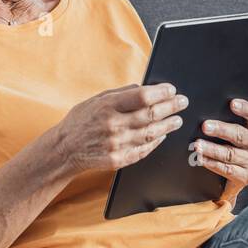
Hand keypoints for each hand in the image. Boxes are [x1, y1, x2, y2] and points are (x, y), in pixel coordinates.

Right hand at [56, 83, 187, 174]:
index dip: (161, 93)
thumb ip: (121, 93)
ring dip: (168, 125)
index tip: (172, 90)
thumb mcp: (97, 99)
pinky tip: (163, 135)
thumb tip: (145, 87)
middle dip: (171, 107)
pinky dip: (156, 142)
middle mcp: (113, 125)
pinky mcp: (119, 159)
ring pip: (151, 133)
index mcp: (108, 106)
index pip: (142, 97)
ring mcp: (117, 144)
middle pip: (151, 114)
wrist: (64, 149)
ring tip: (177, 119)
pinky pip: (144, 150)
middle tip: (182, 102)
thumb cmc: (81, 121)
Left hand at [191, 98, 247, 208]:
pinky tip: (201, 159)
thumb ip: (225, 118)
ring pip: (231, 154)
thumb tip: (204, 108)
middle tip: (205, 126)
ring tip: (197, 145)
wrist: (233, 175)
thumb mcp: (232, 130)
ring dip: (212, 149)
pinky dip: (212, 164)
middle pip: (240, 135)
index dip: (245, 108)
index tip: (232, 103)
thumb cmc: (229, 144)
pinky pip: (228, 170)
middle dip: (221, 130)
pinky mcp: (246, 177)